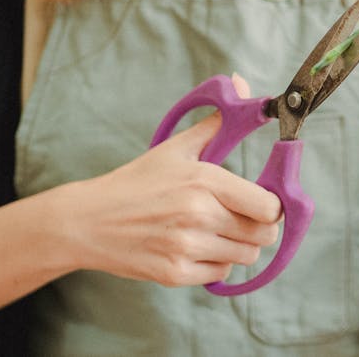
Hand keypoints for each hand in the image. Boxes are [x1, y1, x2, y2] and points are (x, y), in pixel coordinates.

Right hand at [59, 75, 281, 285]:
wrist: (87, 221)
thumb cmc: (137, 182)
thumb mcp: (176, 148)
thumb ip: (217, 121)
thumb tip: (243, 83)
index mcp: (204, 180)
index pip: (268, 207)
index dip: (271, 206)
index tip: (260, 201)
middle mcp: (198, 215)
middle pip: (263, 235)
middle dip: (258, 227)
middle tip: (239, 217)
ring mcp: (186, 247)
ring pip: (245, 256)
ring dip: (237, 246)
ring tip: (213, 231)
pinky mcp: (175, 273)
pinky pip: (220, 274)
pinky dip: (215, 263)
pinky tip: (195, 246)